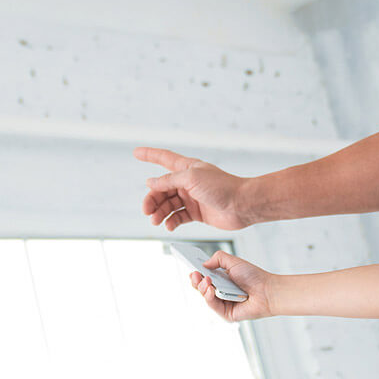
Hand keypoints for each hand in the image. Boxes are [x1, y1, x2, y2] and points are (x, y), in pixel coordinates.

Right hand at [138, 147, 253, 230]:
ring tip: (156, 221)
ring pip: (168, 204)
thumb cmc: (222, 187)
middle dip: (152, 199)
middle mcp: (188, 181)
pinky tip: (169, 226)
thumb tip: (151, 182)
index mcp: (187, 168)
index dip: (149, 154)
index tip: (135, 152)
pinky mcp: (197, 212)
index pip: (164, 158)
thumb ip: (169, 180)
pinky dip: (171, 221)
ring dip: (160, 212)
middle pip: (161, 188)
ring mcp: (192, 197)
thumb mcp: (191, 178)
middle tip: (147, 211)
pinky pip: (178, 216)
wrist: (242, 205)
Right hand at [190, 250, 274, 321]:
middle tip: (195, 274)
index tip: (191, 268)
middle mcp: (220, 292)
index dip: (196, 274)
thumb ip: (218, 258)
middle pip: (201, 288)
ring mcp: (222, 303)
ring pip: (205, 297)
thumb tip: (203, 264)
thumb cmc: (254, 276)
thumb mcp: (234, 262)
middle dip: (195, 281)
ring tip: (205, 280)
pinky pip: (213, 306)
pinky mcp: (226, 314)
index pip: (204, 278)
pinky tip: (211, 289)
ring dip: (202, 288)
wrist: (267, 290)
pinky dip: (209, 297)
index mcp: (221, 280)